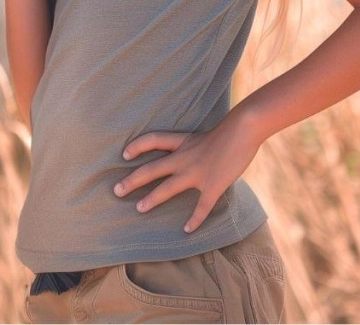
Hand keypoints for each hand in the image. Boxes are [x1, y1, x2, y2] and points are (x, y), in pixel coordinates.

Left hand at [114, 111, 263, 232]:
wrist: (243, 130)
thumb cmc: (228, 130)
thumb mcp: (203, 135)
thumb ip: (193, 146)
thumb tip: (189, 155)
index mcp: (182, 141)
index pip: (152, 140)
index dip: (137, 146)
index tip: (124, 154)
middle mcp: (184, 157)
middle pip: (152, 169)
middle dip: (133, 180)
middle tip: (117, 190)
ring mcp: (196, 172)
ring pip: (167, 188)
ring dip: (152, 199)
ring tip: (138, 209)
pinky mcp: (212, 185)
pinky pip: (201, 207)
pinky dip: (194, 220)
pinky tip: (187, 230)